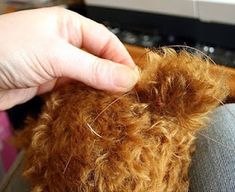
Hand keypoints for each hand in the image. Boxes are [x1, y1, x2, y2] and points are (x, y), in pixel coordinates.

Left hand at [0, 7, 138, 109]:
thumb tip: (125, 78)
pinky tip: (92, 105)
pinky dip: (84, 97)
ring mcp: (58, 64)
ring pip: (88, 76)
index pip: (106, 41)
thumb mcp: (56, 55)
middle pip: (99, 60)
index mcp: (69, 26)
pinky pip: (75, 89)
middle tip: (126, 94)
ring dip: (99, 89)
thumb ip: (93, 68)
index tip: (133, 79)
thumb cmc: (5, 49)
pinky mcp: (51, 82)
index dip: (121, 59)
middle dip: (112, 76)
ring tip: (113, 102)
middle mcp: (66, 43)